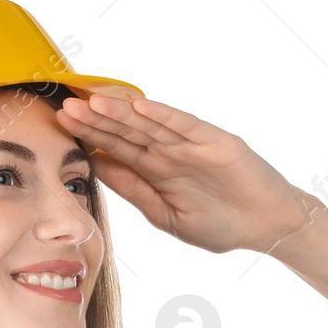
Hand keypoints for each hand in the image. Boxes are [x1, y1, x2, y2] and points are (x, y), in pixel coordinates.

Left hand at [55, 89, 317, 255]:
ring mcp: (192, 145)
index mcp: (156, 170)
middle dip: (96, 120)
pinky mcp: (216, 142)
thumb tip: (97, 170)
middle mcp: (170, 152)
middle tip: (65, 106)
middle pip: (127, 132)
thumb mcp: (165, 214)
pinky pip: (185, 126)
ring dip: (121, 113)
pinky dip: (163, 116)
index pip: (116, 148)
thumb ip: (134, 190)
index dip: (89, 136)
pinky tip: (139, 106)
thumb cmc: (220, 224)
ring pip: (150, 124)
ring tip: (92, 101)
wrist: (267, 226)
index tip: (60, 124)